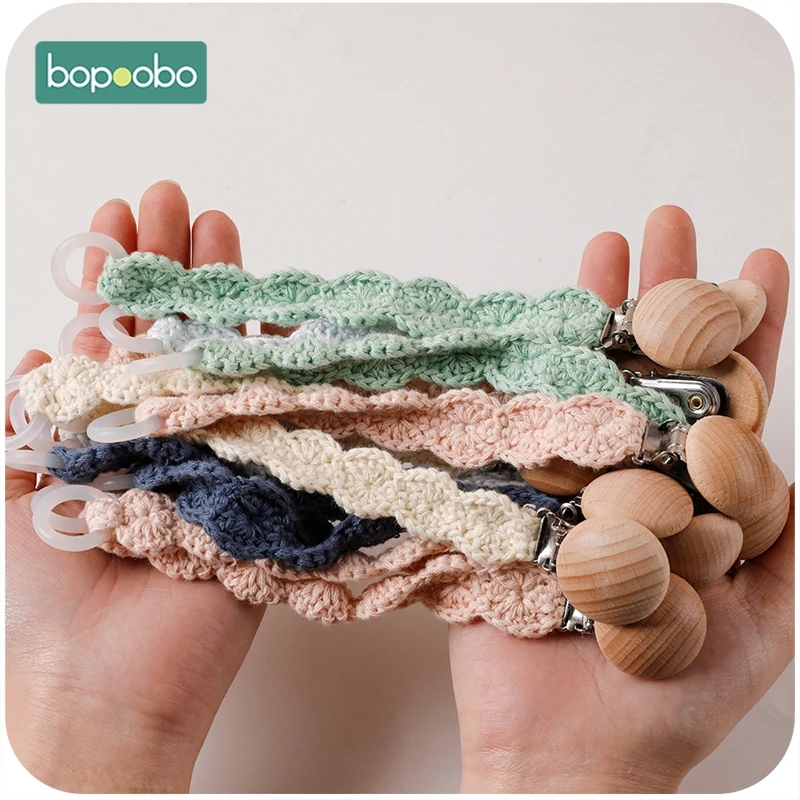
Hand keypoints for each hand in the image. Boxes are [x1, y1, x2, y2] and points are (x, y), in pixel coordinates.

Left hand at [6, 182, 264, 791]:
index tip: (115, 217)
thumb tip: (35, 350)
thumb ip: (21, 423)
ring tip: (215, 228)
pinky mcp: (260, 482)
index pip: (115, 333)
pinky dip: (278, 363)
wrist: (107, 674)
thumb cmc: (50, 592)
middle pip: (170, 331)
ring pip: (222, 357)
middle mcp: (165, 427)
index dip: (114, 277)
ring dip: (219, 295)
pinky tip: (279, 313)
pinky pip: (276, 412)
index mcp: (106, 425)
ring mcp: (217, 448)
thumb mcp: (14, 492)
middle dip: (167, 263)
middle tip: (169, 199)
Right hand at [449, 206, 792, 792]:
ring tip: (609, 244)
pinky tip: (537, 316)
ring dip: (599, 313)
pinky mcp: (515, 497)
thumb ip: (785, 542)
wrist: (564, 753)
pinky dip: (531, 368)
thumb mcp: (763, 624)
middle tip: (672, 221)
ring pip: (589, 380)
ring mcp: (572, 481)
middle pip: (656, 370)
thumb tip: (793, 462)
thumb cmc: (667, 702)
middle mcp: (637, 476)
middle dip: (669, 295)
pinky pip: (525, 422)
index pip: (728, 398)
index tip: (761, 264)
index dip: (747, 332)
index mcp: (700, 500)